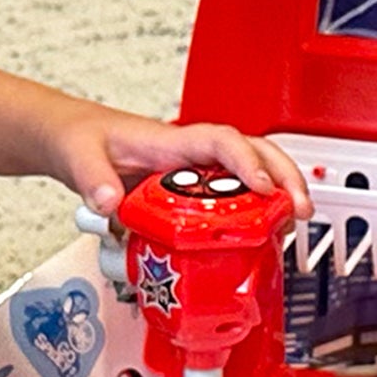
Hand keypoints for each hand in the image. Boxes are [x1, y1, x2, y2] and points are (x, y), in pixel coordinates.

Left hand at [42, 103, 308, 219]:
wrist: (75, 139)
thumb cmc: (84, 138)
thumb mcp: (80, 158)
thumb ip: (93, 180)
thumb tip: (109, 203)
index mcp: (171, 141)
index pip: (222, 142)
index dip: (247, 163)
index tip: (262, 189)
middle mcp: (192, 154)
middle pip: (256, 153)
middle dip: (286, 177)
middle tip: (301, 210)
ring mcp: (196, 172)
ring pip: (253, 173)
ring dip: (280, 195)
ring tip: (293, 225)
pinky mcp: (194, 191)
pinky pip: (235, 197)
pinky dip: (257, 213)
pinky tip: (263, 238)